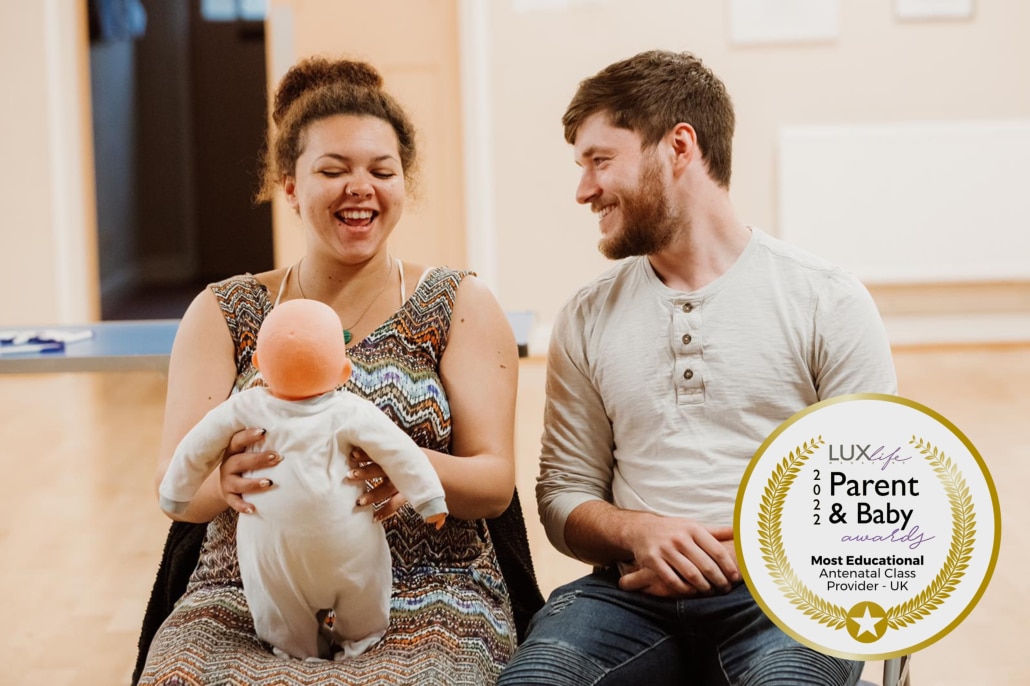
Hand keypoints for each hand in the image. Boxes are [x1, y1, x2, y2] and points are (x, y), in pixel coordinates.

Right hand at [219, 428, 280, 513]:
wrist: (229, 483)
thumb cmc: (247, 462)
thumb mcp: (249, 451)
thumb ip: (263, 444)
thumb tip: (290, 435)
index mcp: (233, 450)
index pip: (238, 440)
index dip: (249, 435)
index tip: (264, 432)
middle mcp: (228, 465)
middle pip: (239, 461)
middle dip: (258, 459)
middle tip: (276, 457)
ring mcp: (227, 482)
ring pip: (238, 483)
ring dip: (254, 483)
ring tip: (270, 482)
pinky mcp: (229, 497)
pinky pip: (234, 502)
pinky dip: (243, 506)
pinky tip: (253, 508)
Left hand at [348, 449, 404, 521]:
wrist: (436, 466)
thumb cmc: (409, 458)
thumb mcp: (399, 450)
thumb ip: (382, 450)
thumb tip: (356, 446)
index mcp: (394, 456)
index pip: (378, 453)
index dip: (365, 454)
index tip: (352, 455)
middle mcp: (397, 469)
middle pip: (379, 470)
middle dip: (364, 473)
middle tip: (350, 475)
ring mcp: (403, 482)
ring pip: (386, 489)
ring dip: (372, 496)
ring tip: (359, 502)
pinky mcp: (408, 494)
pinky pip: (396, 504)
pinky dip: (385, 511)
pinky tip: (374, 518)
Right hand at [617, 518, 738, 597]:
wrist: (641, 529)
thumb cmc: (674, 530)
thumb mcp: (693, 526)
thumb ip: (716, 531)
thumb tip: (740, 532)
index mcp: (692, 528)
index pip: (716, 550)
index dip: (729, 566)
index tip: (736, 578)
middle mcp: (679, 537)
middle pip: (705, 564)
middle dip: (719, 580)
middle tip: (726, 589)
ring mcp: (665, 549)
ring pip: (690, 574)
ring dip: (704, 587)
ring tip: (711, 592)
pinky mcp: (652, 560)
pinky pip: (672, 580)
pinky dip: (684, 589)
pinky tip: (692, 592)